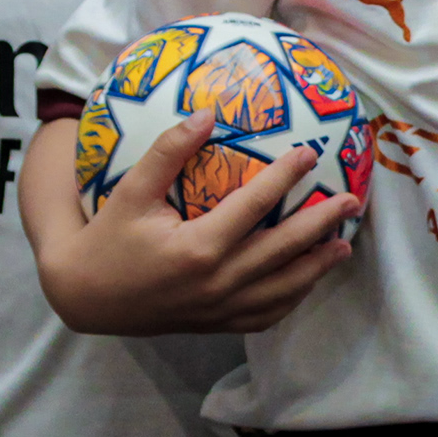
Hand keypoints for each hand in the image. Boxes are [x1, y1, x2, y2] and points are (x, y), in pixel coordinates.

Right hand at [24, 113, 357, 334]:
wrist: (86, 297)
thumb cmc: (107, 238)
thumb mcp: (131, 190)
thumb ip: (168, 151)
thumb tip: (207, 113)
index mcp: (196, 248)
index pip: (254, 206)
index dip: (285, 176)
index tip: (310, 152)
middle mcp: (216, 282)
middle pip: (283, 250)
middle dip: (321, 223)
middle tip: (351, 200)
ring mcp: (220, 309)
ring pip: (283, 289)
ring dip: (317, 266)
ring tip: (344, 244)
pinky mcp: (218, 324)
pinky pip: (266, 314)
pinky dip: (293, 297)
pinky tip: (308, 278)